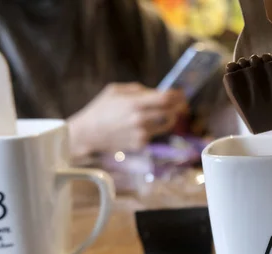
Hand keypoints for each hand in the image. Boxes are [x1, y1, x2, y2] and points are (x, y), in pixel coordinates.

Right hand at [68, 83, 187, 156]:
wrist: (88, 133)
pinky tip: (145, 124)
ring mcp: (141, 134)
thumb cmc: (101, 109)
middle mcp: (140, 119)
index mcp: (135, 103)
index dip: (177, 95)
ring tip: (167, 112)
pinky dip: (154, 128)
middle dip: (179, 107)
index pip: (166, 99)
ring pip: (166, 125)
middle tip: (182, 104)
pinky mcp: (140, 144)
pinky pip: (155, 134)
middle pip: (171, 112)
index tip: (182, 93)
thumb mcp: (115, 91)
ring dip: (170, 118)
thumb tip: (157, 92)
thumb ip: (138, 90)